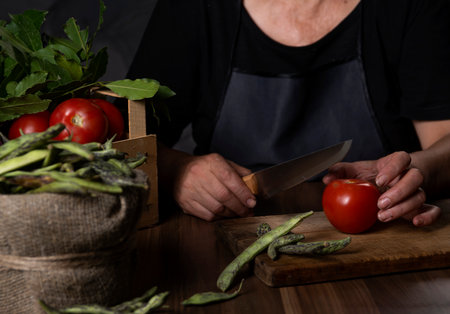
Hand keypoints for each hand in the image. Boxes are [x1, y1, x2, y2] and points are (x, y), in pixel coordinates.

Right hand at [172, 153, 256, 220]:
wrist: (178, 171)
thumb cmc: (205, 168)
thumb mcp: (223, 163)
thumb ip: (239, 173)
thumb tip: (254, 187)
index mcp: (212, 162)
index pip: (230, 179)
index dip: (243, 193)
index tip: (252, 203)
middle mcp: (199, 174)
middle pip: (224, 196)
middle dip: (239, 207)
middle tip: (248, 212)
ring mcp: (190, 189)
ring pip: (216, 208)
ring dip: (230, 214)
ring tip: (237, 213)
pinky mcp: (185, 202)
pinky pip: (207, 215)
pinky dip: (219, 217)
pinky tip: (224, 214)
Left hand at [323, 151, 440, 225]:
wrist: (389, 181)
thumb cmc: (371, 175)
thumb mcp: (356, 170)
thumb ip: (341, 171)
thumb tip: (326, 178)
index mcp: (395, 162)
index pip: (401, 158)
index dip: (393, 168)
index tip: (379, 180)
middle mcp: (409, 175)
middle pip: (414, 178)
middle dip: (398, 192)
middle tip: (380, 203)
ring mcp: (418, 190)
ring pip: (420, 196)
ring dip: (403, 208)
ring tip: (383, 216)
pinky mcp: (423, 206)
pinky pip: (433, 210)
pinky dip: (428, 217)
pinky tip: (415, 223)